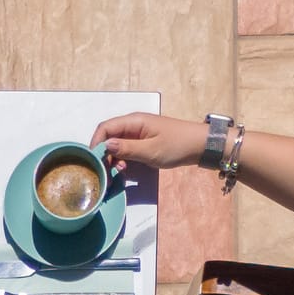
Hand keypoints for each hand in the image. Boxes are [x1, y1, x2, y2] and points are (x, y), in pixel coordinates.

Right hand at [91, 114, 207, 175]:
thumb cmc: (177, 145)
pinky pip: (126, 149)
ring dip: (113, 159)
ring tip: (118, 173)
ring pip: (117, 144)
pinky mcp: (143, 142)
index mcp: (134, 121)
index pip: (105, 128)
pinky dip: (123, 159)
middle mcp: (133, 124)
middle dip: (104, 154)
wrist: (199, 145)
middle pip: (109, 136)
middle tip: (105, 172)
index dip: (96, 143)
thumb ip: (127, 148)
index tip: (94, 162)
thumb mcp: (150, 150)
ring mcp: (138, 133)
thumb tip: (106, 146)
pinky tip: (126, 169)